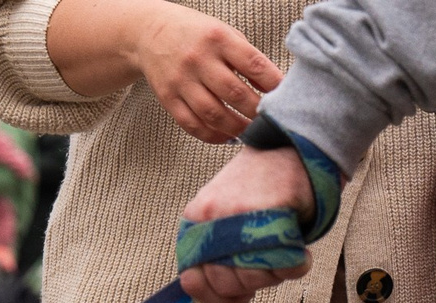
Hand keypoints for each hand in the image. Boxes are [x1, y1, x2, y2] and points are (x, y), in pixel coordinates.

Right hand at [132, 2, 277, 140]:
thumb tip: (274, 88)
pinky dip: (212, 135)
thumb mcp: (224, 34)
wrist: (150, 33)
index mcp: (218, 38)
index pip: (253, 64)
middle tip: (270, 122)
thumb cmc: (196, 34)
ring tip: (250, 133)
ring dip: (236, 128)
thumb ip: (247, 58)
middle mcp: (198, 59)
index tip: (285, 97)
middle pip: (235, 94)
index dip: (273, 84)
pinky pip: (192, 124)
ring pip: (213, 114)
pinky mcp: (168, 98)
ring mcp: (181, 81)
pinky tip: (225, 137)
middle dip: (256, 112)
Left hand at [178, 145, 314, 302]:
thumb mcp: (227, 224)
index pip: (192, 280)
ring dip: (275, 273)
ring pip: (255, 277)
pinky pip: (285, 265)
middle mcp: (211, 219)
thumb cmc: (259, 191)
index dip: (214, 296)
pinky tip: (298, 254)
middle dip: (249, 284)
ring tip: (281, 248)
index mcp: (194, 223)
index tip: (235, 297)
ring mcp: (239, 214)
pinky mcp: (272, 211)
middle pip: (226, 282)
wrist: (290, 147)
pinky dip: (295, 266)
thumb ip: (222, 266)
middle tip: (267, 262)